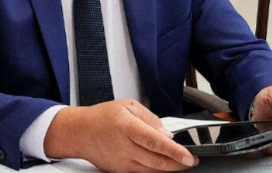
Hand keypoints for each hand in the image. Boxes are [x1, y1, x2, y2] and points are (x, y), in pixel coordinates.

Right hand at [44, 99, 197, 172]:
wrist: (80, 133)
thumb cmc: (102, 117)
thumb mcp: (127, 105)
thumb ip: (149, 118)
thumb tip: (166, 133)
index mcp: (127, 127)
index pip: (156, 142)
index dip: (175, 151)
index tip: (189, 156)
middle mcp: (125, 147)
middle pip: (157, 160)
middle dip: (178, 163)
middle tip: (191, 160)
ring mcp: (122, 162)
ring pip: (151, 170)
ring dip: (169, 169)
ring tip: (181, 164)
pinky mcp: (119, 171)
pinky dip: (156, 171)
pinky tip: (165, 166)